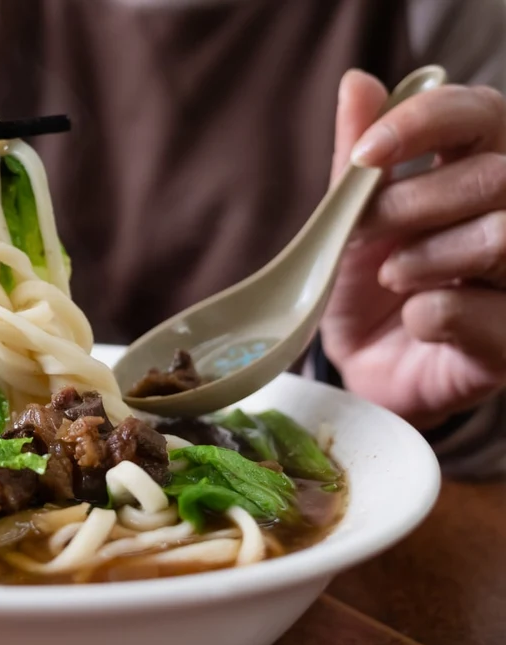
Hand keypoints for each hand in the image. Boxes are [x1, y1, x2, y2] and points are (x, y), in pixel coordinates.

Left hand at [321, 70, 505, 429]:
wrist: (364, 366)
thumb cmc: (366, 284)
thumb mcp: (350, 218)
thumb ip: (358, 156)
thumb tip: (358, 83)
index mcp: (475, 172)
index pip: (483, 114)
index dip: (427, 120)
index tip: (365, 155)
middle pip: (496, 175)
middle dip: (410, 203)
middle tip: (362, 233)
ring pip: (501, 237)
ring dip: (422, 258)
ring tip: (393, 277)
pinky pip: (479, 312)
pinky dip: (429, 316)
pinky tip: (416, 323)